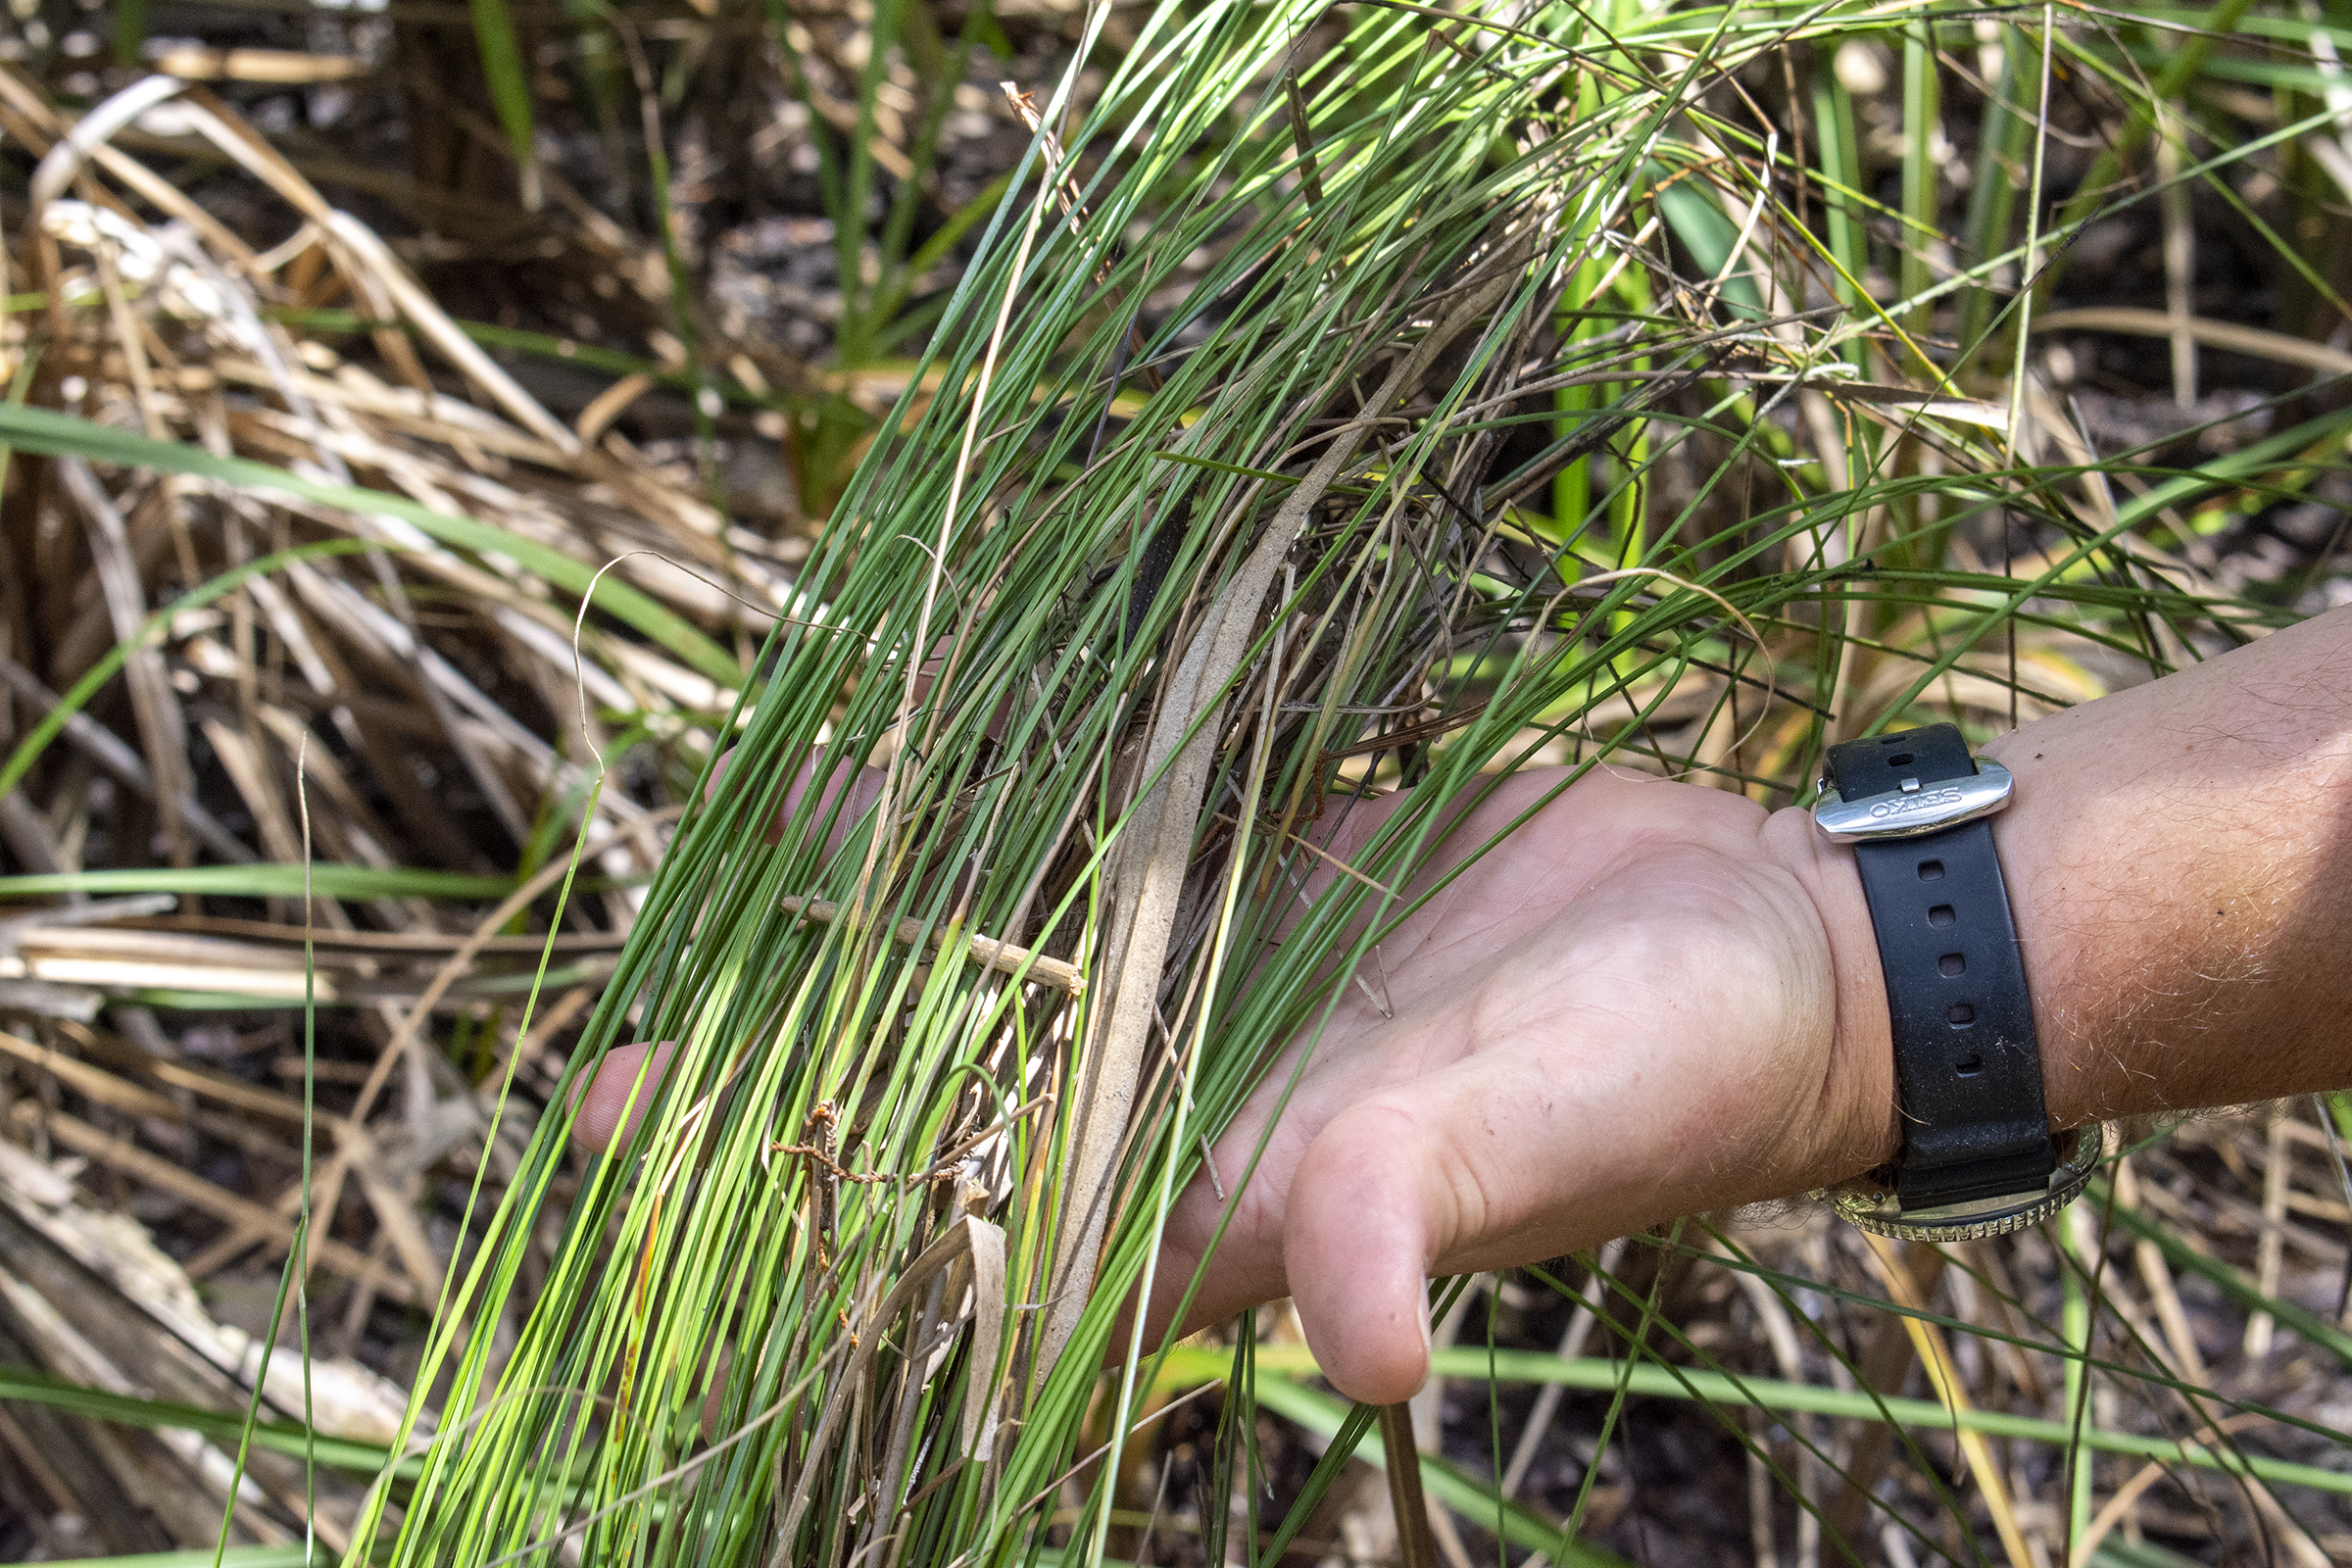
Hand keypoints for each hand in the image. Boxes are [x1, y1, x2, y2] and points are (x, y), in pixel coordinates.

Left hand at [572, 761, 1897, 1405]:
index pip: (990, 1259)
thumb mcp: (1539, 1129)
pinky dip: (996, 816)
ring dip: (868, 954)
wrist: (1761, 935)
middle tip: (607, 1107)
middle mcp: (1196, 1106)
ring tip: (713, 917)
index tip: (672, 1259)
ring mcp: (1220, 988)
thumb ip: (1416, 1206)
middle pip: (958, 1121)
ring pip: (1007, 977)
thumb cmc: (1670, 1067)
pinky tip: (889, 771)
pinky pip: (1094, 850)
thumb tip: (1354, 1349)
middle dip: (791, 1113)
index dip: (834, 1264)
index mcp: (1229, 1204)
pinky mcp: (1261, 875)